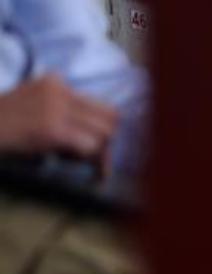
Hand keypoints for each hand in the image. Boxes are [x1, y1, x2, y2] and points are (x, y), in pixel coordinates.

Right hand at [0, 75, 117, 174]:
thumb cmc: (5, 127)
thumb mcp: (35, 108)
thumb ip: (65, 114)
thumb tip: (101, 140)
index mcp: (55, 83)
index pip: (103, 106)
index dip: (106, 129)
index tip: (100, 147)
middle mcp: (59, 91)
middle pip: (111, 118)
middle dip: (107, 142)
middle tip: (95, 161)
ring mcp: (55, 109)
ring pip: (104, 133)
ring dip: (96, 152)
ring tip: (74, 159)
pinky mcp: (52, 129)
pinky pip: (89, 146)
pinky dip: (87, 159)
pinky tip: (70, 163)